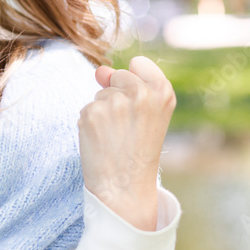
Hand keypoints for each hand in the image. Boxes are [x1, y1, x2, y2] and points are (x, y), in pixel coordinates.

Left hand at [77, 56, 176, 230]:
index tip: (138, 103)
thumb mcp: (148, 115)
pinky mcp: (92, 112)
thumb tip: (99, 71)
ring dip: (104, 111)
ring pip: (100, 93)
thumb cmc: (138, 151)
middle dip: (117, 95)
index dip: (134, 80)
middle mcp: (140, 93)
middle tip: (127, 127)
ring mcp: (115, 102)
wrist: (124, 186)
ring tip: (115, 137)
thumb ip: (129, 85)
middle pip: (117, 75)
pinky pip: (87, 107)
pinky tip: (101, 140)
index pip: (139, 63)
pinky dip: (90, 123)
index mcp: (163, 92)